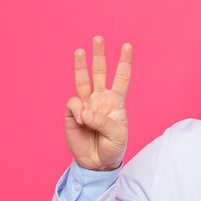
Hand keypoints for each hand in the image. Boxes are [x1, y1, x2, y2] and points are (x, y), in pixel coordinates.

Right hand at [65, 36, 131, 170]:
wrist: (98, 162)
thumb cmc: (113, 146)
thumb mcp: (117, 134)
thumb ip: (102, 121)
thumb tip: (84, 112)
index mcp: (116, 101)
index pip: (121, 78)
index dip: (124, 62)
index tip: (127, 45)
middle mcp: (100, 99)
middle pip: (99, 72)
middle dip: (99, 55)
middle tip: (98, 38)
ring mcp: (85, 104)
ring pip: (82, 80)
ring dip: (81, 65)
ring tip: (80, 50)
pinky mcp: (72, 114)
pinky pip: (74, 104)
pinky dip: (79, 110)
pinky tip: (82, 120)